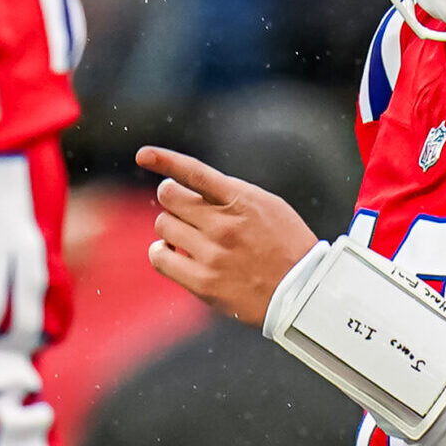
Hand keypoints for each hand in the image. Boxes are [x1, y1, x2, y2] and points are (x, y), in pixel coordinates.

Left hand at [137, 147, 319, 328]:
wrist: (302, 291)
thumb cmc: (285, 244)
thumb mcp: (267, 205)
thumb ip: (230, 193)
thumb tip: (189, 186)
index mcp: (241, 200)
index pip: (195, 173)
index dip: (165, 160)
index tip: (144, 155)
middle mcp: (223, 225)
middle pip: (169, 197)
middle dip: (171, 198)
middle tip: (182, 207)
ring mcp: (212, 254)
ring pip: (162, 226)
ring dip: (170, 226)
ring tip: (185, 234)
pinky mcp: (203, 282)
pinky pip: (159, 258)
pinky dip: (161, 251)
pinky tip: (174, 252)